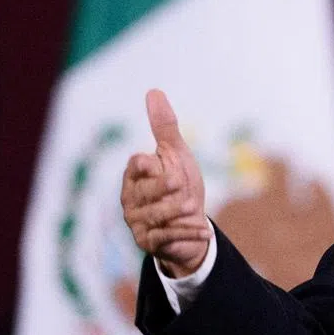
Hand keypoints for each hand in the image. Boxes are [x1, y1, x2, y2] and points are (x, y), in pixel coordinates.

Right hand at [120, 90, 210, 276]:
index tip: (168, 167)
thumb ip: (164, 127)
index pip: (137, 163)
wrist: (192, 223)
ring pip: (157, 214)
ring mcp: (137, 223)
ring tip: (194, 206)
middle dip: (170, 189)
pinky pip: (167, 236)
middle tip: (182, 187)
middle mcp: (130, 199)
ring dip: (180, 210)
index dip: (155, 165)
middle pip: (148, 190)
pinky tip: (203, 230)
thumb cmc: (181, 185)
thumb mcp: (176, 154)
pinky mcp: (148, 243)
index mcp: (134, 175)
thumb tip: (153, 91)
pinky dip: (188, 232)